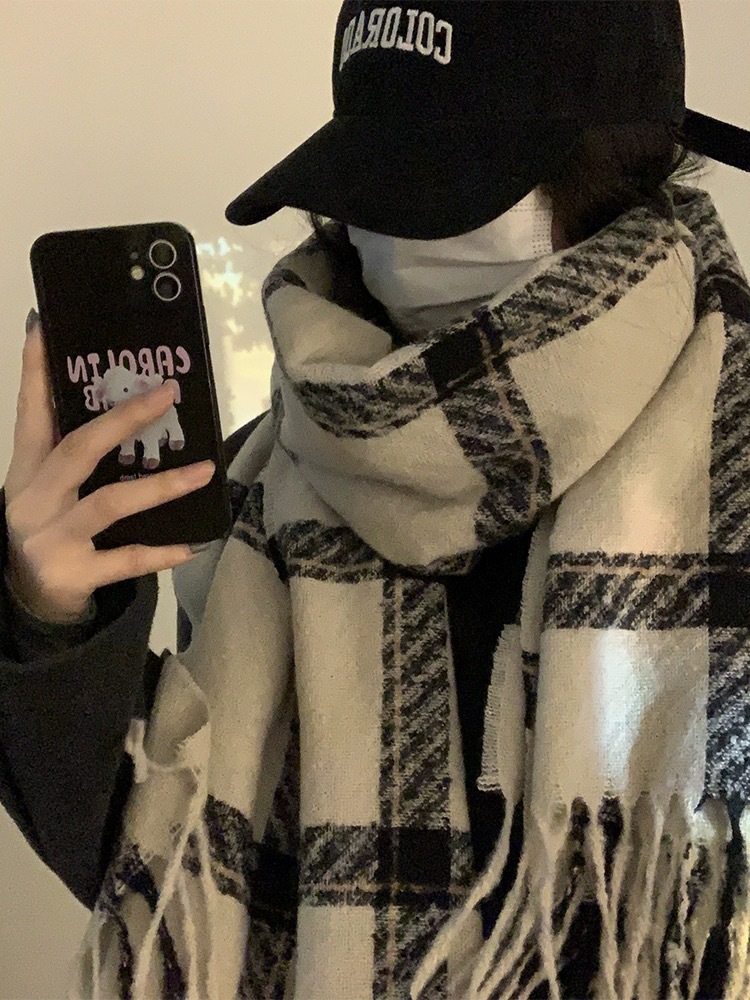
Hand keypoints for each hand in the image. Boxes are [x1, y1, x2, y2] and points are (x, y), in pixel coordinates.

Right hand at [3, 313, 214, 623]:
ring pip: (109, 503)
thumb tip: (106, 396)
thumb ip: (66, 446)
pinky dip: (157, 553)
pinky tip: (191, 546)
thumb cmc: (47, 526)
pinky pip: (123, 560)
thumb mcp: (44, 484)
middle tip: (168, 393)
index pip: (30, 412)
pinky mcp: (74, 574)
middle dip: (124, 419)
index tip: (43, 329)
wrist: (27, 597)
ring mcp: (53, 538)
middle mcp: (34, 499)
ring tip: (205, 471)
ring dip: (160, 485)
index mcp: (26, 470)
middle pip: (78, 449)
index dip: (35, 372)